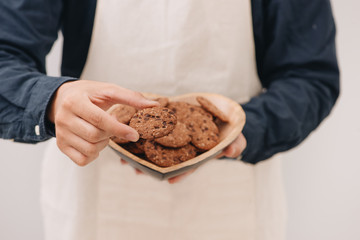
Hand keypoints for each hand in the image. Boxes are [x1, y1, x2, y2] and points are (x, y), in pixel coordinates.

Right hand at [48, 80, 158, 165]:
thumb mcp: (109, 90)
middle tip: (113, 126)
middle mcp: (64, 118)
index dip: (119, 129)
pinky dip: (94, 154)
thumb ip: (132, 97)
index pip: (99, 119)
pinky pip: (82, 160)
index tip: (135, 135)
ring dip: (103, 144)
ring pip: (89, 149)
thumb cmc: (89, 95)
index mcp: (75, 101)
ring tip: (103, 132)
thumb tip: (154, 105)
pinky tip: (95, 142)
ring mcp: (61, 134)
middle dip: (111, 134)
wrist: (62, 99)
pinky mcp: (61, 146)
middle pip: (95, 136)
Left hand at [120, 133, 246, 183]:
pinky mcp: (172, 124)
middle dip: (154, 167)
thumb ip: (235, 145)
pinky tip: (131, 134)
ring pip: (159, 146)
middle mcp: (185, 148)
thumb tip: (231, 152)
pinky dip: (145, 132)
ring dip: (143, 153)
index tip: (170, 180)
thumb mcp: (236, 138)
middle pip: (168, 159)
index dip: (181, 173)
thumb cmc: (229, 132)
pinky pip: (157, 129)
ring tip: (127, 159)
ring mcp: (178, 137)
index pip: (189, 166)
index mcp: (198, 154)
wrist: (224, 117)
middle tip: (138, 172)